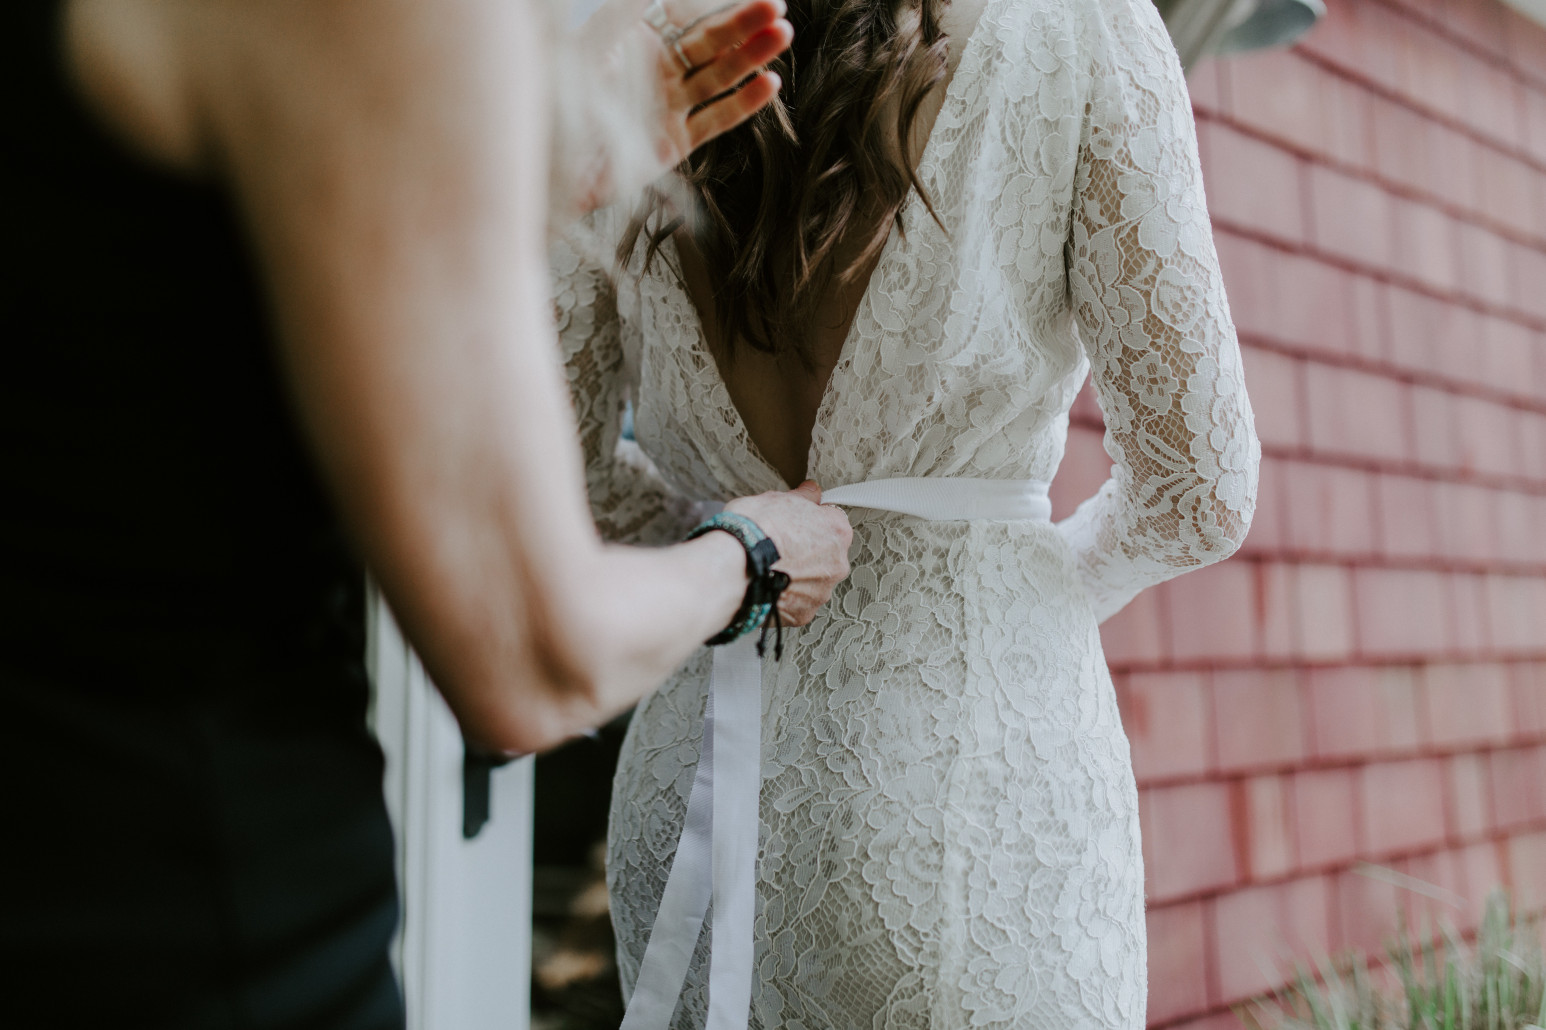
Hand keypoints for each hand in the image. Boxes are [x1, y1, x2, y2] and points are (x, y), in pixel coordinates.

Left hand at [559, 0, 791, 217]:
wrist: (546, 166)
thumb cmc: (554, 103)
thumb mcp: (586, 44)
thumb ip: (624, 11)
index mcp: (634, 38)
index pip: (684, 10)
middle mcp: (657, 69)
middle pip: (709, 40)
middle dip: (744, 22)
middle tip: (776, 6)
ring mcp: (669, 106)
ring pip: (719, 75)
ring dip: (752, 55)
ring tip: (782, 34)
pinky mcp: (676, 142)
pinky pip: (716, 119)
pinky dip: (743, 103)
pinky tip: (769, 83)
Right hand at [725, 481, 852, 627]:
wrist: (735, 567)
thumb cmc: (755, 531)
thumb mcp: (776, 498)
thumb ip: (802, 497)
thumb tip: (811, 491)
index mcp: (836, 530)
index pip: (831, 521)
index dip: (811, 521)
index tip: (795, 524)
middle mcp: (837, 563)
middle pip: (826, 555)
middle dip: (807, 551)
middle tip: (779, 547)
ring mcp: (821, 591)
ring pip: (813, 581)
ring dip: (797, 576)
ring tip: (769, 569)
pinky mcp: (804, 614)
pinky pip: (797, 602)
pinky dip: (785, 596)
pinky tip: (766, 586)